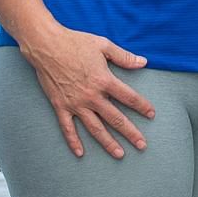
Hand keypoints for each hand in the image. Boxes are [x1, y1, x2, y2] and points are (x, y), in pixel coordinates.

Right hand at [25, 24, 157, 158]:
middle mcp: (92, 96)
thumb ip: (124, 56)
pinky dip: (73, 141)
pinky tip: (80, 153)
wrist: (46, 45)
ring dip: (108, 143)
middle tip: (142, 145)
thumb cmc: (75, 42)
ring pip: (95, 128)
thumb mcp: (103, 45)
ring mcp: (76, 103)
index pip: (129, 97)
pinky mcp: (60, 106)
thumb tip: (143, 62)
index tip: (151, 114)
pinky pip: (68, 128)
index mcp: (104, 80)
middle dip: (131, 133)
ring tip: (119, 154)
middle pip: (115, 119)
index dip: (142, 106)